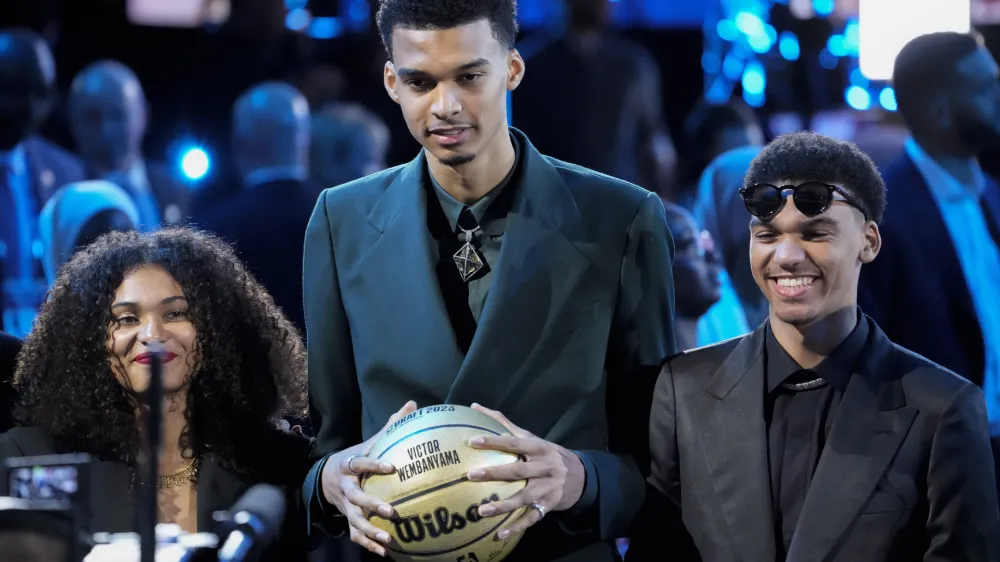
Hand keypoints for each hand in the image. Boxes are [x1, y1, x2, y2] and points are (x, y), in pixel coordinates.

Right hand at [320, 400, 417, 556]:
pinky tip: (386, 552)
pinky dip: (370, 545)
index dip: (375, 465)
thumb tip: (412, 405)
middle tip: (391, 512)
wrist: (326, 478)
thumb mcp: (368, 442)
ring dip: (371, 531)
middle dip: (372, 505)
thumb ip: (390, 426)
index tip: (392, 467)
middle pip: (356, 497)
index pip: (362, 463)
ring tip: (389, 539)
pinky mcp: (348, 520)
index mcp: (350, 464)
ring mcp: (346, 506)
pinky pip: (356, 535)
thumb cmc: (356, 458)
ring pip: (355, 521)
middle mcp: (345, 487)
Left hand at [466, 403, 585, 538]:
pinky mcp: (547, 506)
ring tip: (481, 510)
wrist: (581, 476)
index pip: (514, 443)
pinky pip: (531, 518)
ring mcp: (547, 489)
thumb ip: (504, 424)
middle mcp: (544, 468)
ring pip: (523, 497)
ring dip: (503, 505)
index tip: (472, 441)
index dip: (494, 441)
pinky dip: (516, 527)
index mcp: (539, 448)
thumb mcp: (532, 437)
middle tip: (472, 475)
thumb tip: (475, 406)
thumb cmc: (547, 454)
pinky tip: (499, 533)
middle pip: (518, 471)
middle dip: (495, 473)